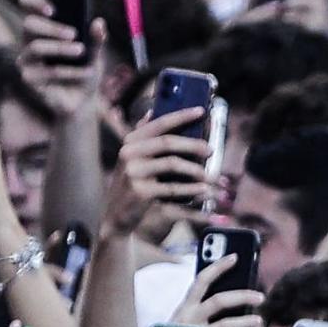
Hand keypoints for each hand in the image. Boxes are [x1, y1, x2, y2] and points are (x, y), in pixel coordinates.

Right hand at [99, 104, 211, 241]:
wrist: (116, 216)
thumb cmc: (131, 185)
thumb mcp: (132, 158)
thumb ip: (143, 137)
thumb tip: (153, 110)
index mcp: (131, 141)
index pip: (159, 123)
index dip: (182, 116)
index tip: (202, 111)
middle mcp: (129, 154)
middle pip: (168, 142)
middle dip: (193, 145)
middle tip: (211, 150)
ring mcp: (134, 173)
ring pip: (173, 164)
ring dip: (195, 169)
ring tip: (210, 175)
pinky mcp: (141, 192)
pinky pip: (173, 188)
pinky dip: (191, 189)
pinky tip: (204, 191)